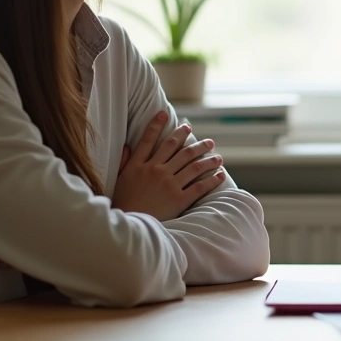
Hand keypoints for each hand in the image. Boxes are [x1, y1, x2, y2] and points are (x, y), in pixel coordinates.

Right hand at [111, 111, 226, 220]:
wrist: (129, 226)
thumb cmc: (123, 203)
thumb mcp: (120, 180)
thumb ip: (125, 161)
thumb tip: (127, 145)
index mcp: (139, 165)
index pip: (148, 140)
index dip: (156, 125)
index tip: (164, 114)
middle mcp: (155, 170)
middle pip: (178, 149)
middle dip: (192, 139)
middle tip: (205, 139)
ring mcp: (168, 184)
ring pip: (194, 165)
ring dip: (208, 158)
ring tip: (217, 156)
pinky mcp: (179, 199)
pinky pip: (199, 185)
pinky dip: (212, 179)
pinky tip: (220, 174)